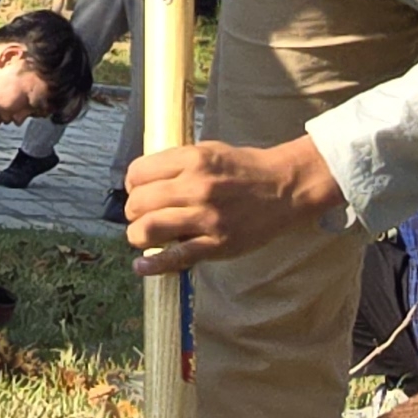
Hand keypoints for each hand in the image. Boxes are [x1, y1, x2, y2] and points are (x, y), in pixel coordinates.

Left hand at [125, 135, 342, 274]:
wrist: (285, 188)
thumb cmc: (245, 169)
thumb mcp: (210, 151)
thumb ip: (178, 164)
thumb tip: (143, 181)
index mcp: (193, 159)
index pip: (139, 172)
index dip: (132, 183)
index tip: (137, 190)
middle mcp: (197, 186)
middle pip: (139, 202)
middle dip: (133, 211)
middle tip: (140, 215)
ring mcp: (208, 217)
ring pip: (150, 228)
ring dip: (138, 235)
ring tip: (143, 236)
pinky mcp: (218, 244)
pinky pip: (176, 256)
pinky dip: (153, 265)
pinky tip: (141, 266)